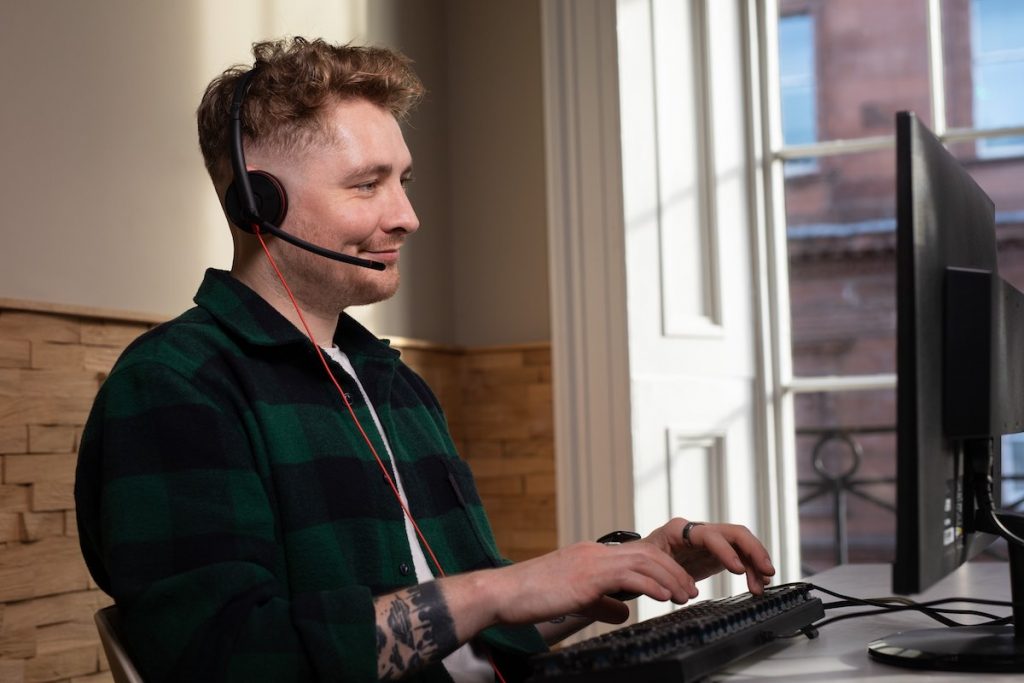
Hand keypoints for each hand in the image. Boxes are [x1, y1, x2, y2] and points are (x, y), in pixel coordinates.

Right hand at [482, 540, 699, 626]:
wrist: (503, 593)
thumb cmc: (531, 597)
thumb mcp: (574, 599)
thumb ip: (602, 602)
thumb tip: (624, 610)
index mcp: (591, 555)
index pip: (637, 553)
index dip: (662, 567)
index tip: (678, 584)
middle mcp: (594, 552)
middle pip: (647, 553)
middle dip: (673, 571)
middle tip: (690, 590)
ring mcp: (590, 562)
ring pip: (643, 561)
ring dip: (669, 578)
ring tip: (685, 595)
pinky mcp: (585, 577)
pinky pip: (626, 576)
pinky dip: (651, 585)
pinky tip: (664, 596)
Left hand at [642, 518, 774, 594]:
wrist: (643, 559)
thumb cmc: (643, 558)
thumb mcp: (649, 562)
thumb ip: (667, 571)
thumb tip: (685, 590)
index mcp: (680, 529)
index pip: (710, 535)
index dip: (726, 550)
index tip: (738, 569)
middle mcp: (700, 530)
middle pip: (734, 533)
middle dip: (753, 550)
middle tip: (767, 570)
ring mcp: (712, 540)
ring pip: (743, 544)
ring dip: (756, 563)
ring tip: (762, 585)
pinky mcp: (719, 552)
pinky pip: (742, 557)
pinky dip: (752, 569)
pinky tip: (759, 582)